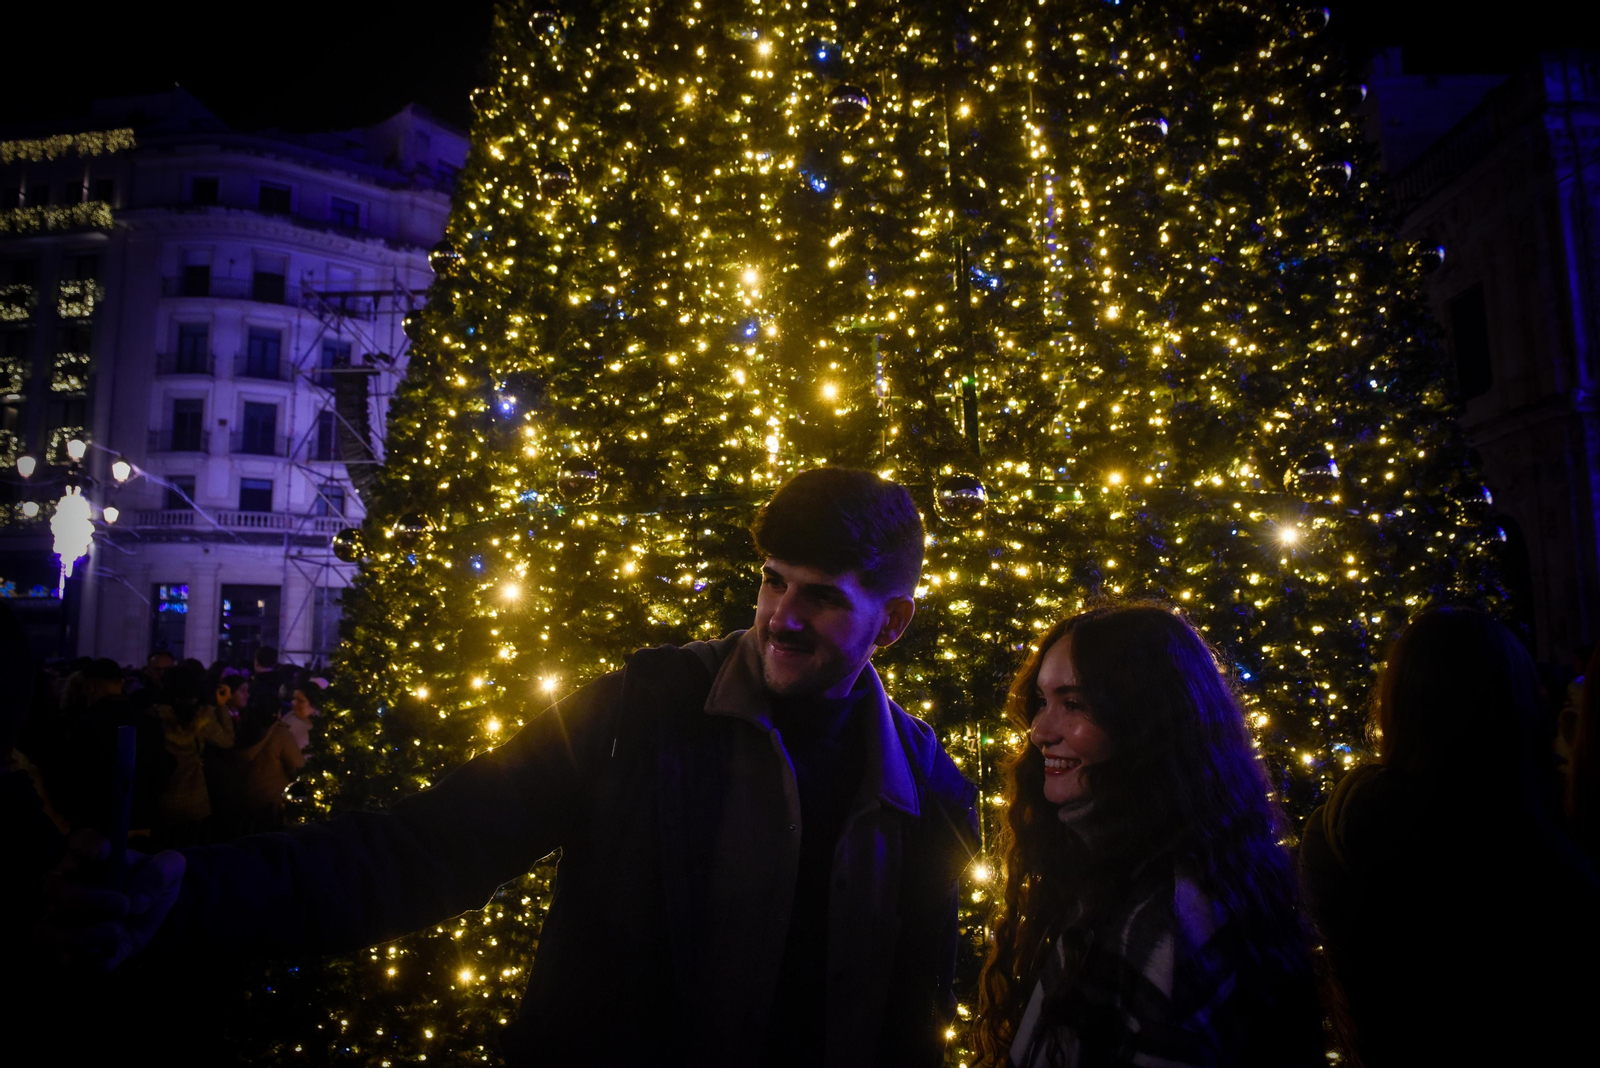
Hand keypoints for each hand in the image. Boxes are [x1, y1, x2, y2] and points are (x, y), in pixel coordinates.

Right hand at [42, 829, 185, 971]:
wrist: (153, 914)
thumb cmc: (153, 882)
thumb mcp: (171, 869)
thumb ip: (161, 873)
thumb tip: (137, 902)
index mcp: (88, 856)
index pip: (76, 842)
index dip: (87, 845)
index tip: (108, 852)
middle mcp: (65, 886)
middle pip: (54, 890)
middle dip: (90, 899)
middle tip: (124, 905)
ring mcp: (59, 920)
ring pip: (46, 931)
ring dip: (83, 936)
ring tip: (118, 931)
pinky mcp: (67, 950)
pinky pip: (64, 961)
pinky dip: (90, 961)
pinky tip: (113, 951)